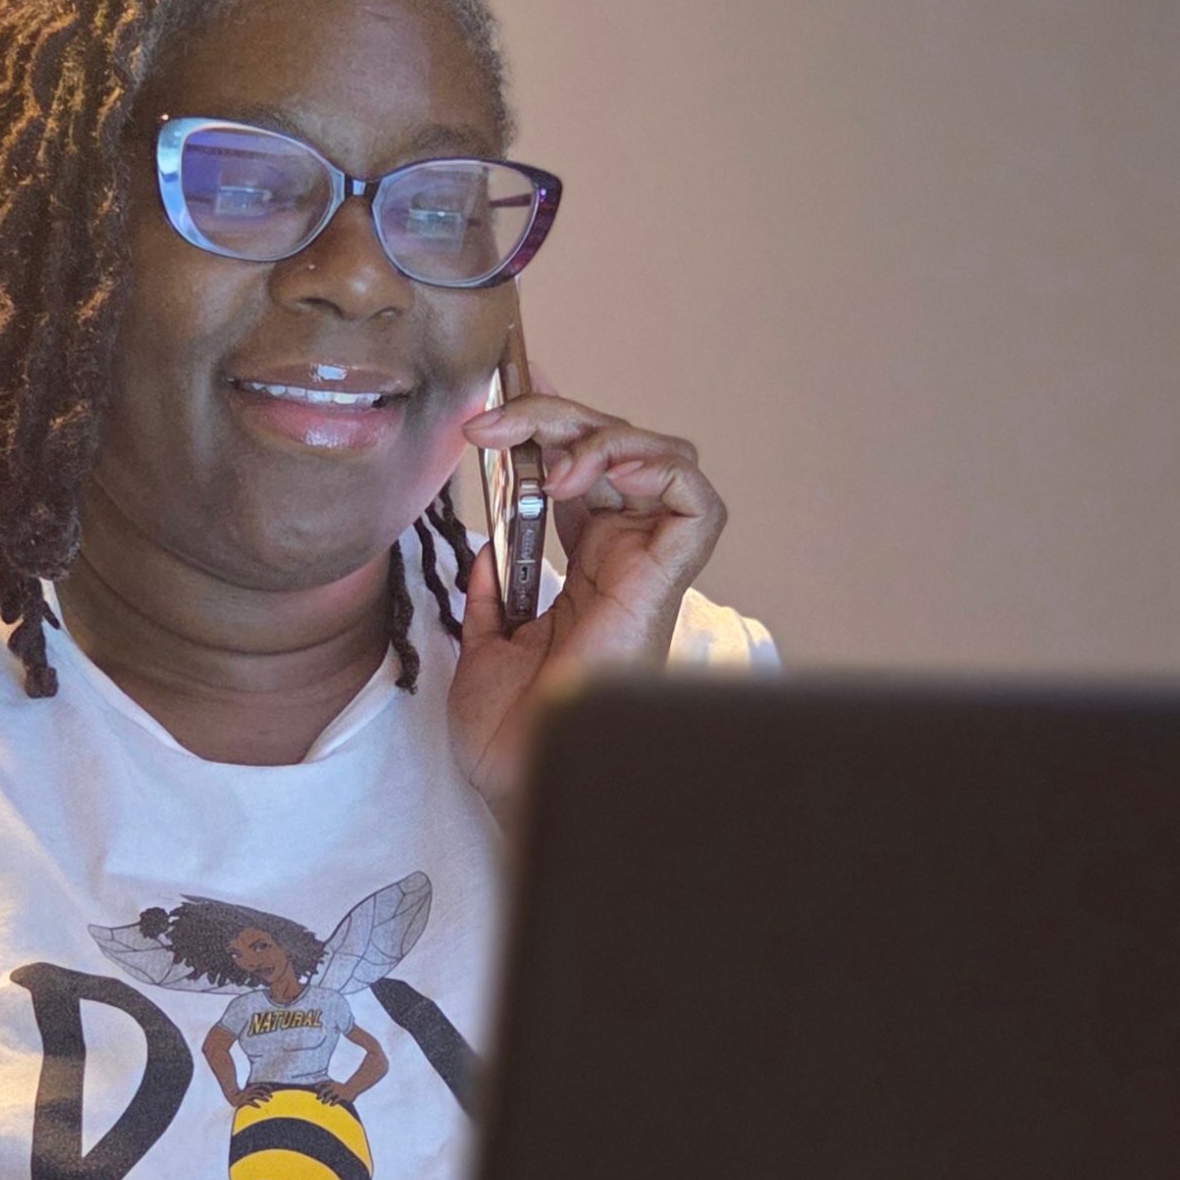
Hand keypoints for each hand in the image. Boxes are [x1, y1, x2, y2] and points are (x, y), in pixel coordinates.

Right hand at [235, 1083, 277, 1108]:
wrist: (230, 1098)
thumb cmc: (241, 1097)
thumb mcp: (249, 1093)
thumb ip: (256, 1093)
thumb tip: (265, 1095)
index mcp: (250, 1088)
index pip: (259, 1085)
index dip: (265, 1086)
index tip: (271, 1089)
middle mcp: (248, 1091)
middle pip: (259, 1090)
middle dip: (266, 1093)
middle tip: (272, 1097)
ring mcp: (245, 1096)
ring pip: (255, 1095)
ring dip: (262, 1098)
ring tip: (268, 1101)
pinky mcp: (242, 1102)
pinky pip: (249, 1102)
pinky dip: (254, 1104)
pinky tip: (259, 1107)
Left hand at [312, 1084, 351, 1108]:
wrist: (352, 1088)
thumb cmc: (341, 1088)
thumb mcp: (335, 1085)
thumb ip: (327, 1086)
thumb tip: (316, 1089)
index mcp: (332, 1083)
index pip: (324, 1082)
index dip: (319, 1085)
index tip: (315, 1088)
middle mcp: (335, 1087)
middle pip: (325, 1090)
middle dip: (320, 1094)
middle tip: (317, 1098)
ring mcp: (339, 1091)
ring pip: (330, 1095)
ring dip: (325, 1099)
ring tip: (323, 1102)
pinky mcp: (342, 1096)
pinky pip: (336, 1100)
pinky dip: (332, 1103)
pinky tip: (331, 1104)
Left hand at [451, 389, 725, 813]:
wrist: (517, 776)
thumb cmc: (508, 733)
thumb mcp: (485, 640)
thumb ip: (495, 588)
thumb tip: (491, 542)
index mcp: (587, 570)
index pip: (584, 471)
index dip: (552, 425)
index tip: (500, 402)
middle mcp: (623, 562)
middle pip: (616, 451)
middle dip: (556, 417)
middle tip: (494, 422)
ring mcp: (646, 570)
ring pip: (661, 459)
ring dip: (601, 433)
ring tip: (544, 456)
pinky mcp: (664, 583)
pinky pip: (694, 502)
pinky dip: (649, 466)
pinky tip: (588, 476)